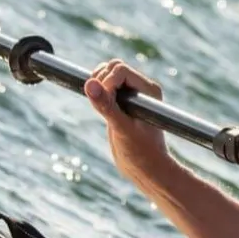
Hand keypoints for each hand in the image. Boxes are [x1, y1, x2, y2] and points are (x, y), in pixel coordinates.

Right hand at [84, 59, 171, 177]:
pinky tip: (98, 109)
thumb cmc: (141, 153)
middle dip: (101, 80)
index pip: (120, 69)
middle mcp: (141, 89)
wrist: (145, 170)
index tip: (102, 102)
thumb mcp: (121, 129)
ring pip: (107, 75)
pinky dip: (97, 93)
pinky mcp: (121, 103)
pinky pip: (104, 88)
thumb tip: (90, 84)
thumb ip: (106, 106)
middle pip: (113, 67)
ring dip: (97, 86)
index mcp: (148, 90)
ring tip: (100, 108)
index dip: (106, 81)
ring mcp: (131, 95)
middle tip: (99, 105)